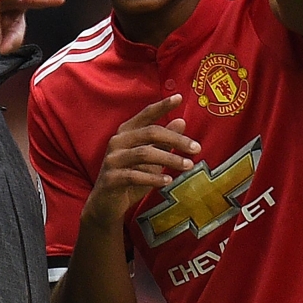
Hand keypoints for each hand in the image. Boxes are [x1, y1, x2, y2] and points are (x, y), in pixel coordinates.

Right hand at [83, 95, 199, 229]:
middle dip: (176, 140)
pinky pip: (134, 175)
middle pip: (150, 133)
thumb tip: (182, 122)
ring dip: (169, 159)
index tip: (179, 98)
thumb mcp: (150, 158)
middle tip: (197, 148)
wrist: (106, 204)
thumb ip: (163, 141)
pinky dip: (153, 178)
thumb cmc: (130, 178)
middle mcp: (117, 141)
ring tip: (188, 165)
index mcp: (126, 132)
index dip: (162, 106)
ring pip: (144, 154)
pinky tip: (168, 181)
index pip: (146, 114)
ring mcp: (112, 159)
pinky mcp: (111, 178)